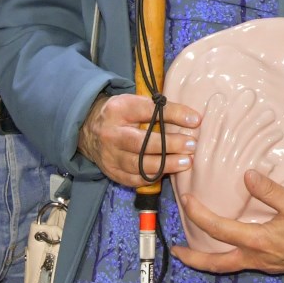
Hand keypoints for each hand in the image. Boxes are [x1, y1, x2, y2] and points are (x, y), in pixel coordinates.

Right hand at [77, 90, 198, 189]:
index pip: (148, 111)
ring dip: (165, 165)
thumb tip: (194, 120)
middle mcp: (111, 134)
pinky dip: (152, 177)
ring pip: (138, 164)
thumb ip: (161, 109)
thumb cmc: (121, 115)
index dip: (173, 115)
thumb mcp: (136, 103)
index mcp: (118, 110)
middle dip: (170, 145)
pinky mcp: (111, 171)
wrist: (89, 130)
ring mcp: (109, 155)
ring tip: (186, 162)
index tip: (195, 121)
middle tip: (191, 145)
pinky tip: (167, 172)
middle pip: (142, 142)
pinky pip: (134, 179)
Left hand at [169, 170, 283, 275]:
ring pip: (228, 266)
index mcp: (259, 241)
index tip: (186, 199)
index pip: (218, 228)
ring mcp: (265, 265)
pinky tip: (230, 246)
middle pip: (215, 263)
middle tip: (176, 250)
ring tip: (196, 250)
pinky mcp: (274, 266)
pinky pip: (243, 263)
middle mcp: (257, 258)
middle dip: (193, 259)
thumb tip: (247, 176)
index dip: (198, 213)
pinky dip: (228, 257)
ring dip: (209, 259)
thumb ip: (270, 191)